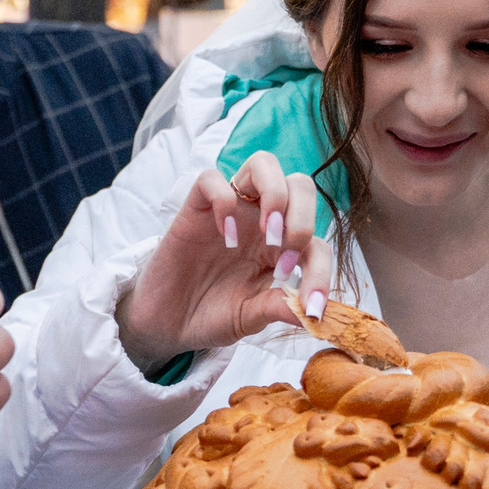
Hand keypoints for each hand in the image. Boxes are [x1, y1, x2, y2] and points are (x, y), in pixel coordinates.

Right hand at [115, 151, 334, 373]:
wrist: (167, 324)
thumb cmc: (211, 315)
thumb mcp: (251, 317)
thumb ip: (279, 308)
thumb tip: (315, 315)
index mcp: (281, 248)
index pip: (316, 243)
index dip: (321, 271)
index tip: (311, 306)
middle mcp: (261, 221)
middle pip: (300, 186)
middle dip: (304, 218)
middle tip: (286, 258)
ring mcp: (230, 211)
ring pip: (263, 164)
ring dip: (275, 194)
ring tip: (269, 233)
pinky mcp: (196, 208)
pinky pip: (211, 179)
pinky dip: (223, 200)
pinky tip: (224, 233)